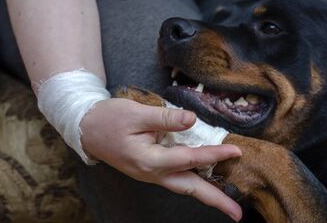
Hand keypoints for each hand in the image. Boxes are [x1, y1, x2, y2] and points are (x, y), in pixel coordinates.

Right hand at [80, 98, 242, 220]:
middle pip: (190, 188)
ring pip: (185, 186)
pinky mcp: (153, 169)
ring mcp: (153, 174)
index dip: (214, 154)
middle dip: (215, 200)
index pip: (190, 159)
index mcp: (150, 160)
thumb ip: (166, 119)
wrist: (88, 129)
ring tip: (228, 204)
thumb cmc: (110, 120)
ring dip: (207, 195)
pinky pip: (178, 178)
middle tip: (238, 215)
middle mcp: (153, 173)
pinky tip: (208, 181)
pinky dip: (196, 181)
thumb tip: (192, 120)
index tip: (236, 151)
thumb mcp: (136, 113)